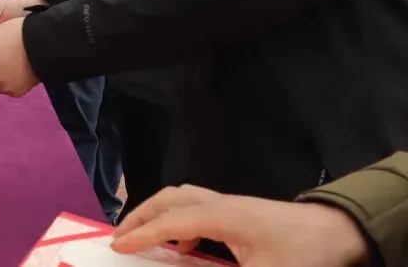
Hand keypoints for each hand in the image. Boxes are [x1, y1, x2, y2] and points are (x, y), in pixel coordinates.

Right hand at [112, 185, 368, 266]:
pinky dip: (177, 221)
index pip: (170, 223)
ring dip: (157, 214)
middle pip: (168, 199)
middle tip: (119, 237)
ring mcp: (228, 204)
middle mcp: (219, 203)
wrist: (338, 232)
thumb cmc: (303, 256)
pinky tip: (183, 248)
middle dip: (140, 216)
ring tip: (142, 237)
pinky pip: (195, 207)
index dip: (141, 235)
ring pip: (180, 199)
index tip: (116, 247)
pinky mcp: (238, 211)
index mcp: (220, 217)